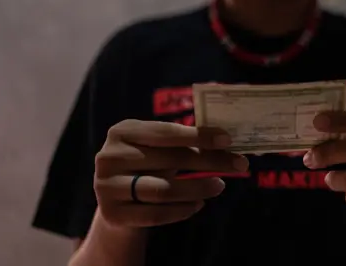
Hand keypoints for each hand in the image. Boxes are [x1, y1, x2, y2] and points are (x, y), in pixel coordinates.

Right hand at [94, 119, 248, 227]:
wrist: (118, 201)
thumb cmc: (147, 166)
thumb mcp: (160, 149)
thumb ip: (185, 142)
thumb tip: (227, 142)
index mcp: (123, 131)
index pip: (167, 132)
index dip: (199, 135)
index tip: (228, 139)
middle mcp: (110, 156)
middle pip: (170, 159)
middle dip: (210, 161)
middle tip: (239, 164)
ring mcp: (107, 186)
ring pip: (163, 190)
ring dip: (198, 188)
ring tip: (220, 186)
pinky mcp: (112, 214)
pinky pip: (155, 213)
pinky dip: (181, 210)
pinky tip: (198, 204)